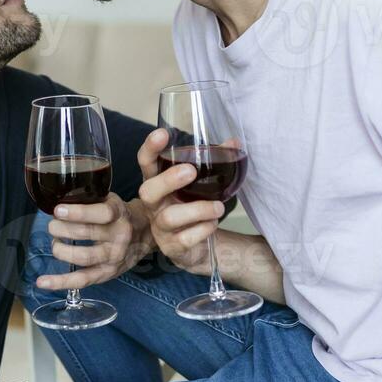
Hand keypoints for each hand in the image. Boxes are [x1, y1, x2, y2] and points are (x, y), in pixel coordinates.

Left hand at [36, 193, 150, 291]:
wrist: (146, 235)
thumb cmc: (120, 215)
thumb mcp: (112, 200)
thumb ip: (91, 199)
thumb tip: (57, 199)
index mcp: (119, 214)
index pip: (102, 213)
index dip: (78, 212)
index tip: (58, 210)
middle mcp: (119, 237)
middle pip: (86, 234)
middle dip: (61, 229)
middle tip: (52, 225)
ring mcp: (114, 257)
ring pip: (83, 257)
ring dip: (61, 250)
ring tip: (55, 242)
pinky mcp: (107, 273)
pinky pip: (82, 280)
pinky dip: (61, 282)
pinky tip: (43, 282)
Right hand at [136, 128, 225, 275]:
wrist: (196, 244)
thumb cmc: (194, 206)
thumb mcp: (201, 184)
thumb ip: (215, 162)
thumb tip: (234, 143)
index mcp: (158, 183)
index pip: (146, 163)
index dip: (150, 149)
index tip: (163, 134)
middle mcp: (154, 205)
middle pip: (148, 191)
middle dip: (168, 180)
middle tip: (191, 171)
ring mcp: (160, 228)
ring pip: (170, 217)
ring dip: (197, 209)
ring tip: (218, 207)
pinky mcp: (171, 247)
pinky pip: (185, 238)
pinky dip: (203, 229)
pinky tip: (213, 224)